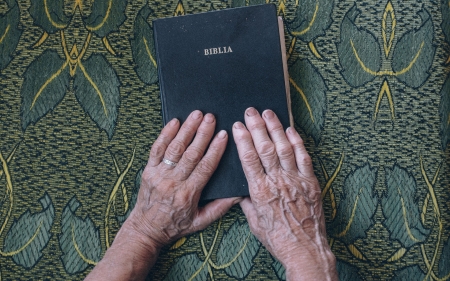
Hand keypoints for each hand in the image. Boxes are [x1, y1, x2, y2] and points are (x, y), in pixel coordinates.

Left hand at [127, 110, 240, 248]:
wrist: (146, 229)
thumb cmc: (175, 225)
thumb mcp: (201, 221)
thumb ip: (220, 207)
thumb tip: (239, 194)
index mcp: (188, 194)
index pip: (205, 167)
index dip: (215, 149)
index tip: (223, 135)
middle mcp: (173, 182)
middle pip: (191, 153)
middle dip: (202, 133)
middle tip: (211, 118)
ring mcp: (159, 175)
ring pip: (174, 148)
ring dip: (186, 129)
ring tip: (196, 114)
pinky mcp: (148, 170)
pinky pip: (156, 149)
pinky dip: (165, 134)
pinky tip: (174, 122)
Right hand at [232, 108, 336, 280]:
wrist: (305, 249)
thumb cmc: (278, 238)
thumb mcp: (255, 222)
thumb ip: (247, 202)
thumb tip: (241, 188)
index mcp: (260, 191)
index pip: (249, 158)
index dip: (243, 139)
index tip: (238, 126)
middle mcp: (278, 181)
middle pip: (265, 147)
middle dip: (257, 126)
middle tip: (251, 111)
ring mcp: (296, 180)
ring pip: (284, 147)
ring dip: (276, 128)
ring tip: (269, 113)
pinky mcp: (311, 182)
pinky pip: (304, 157)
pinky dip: (297, 142)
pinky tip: (290, 130)